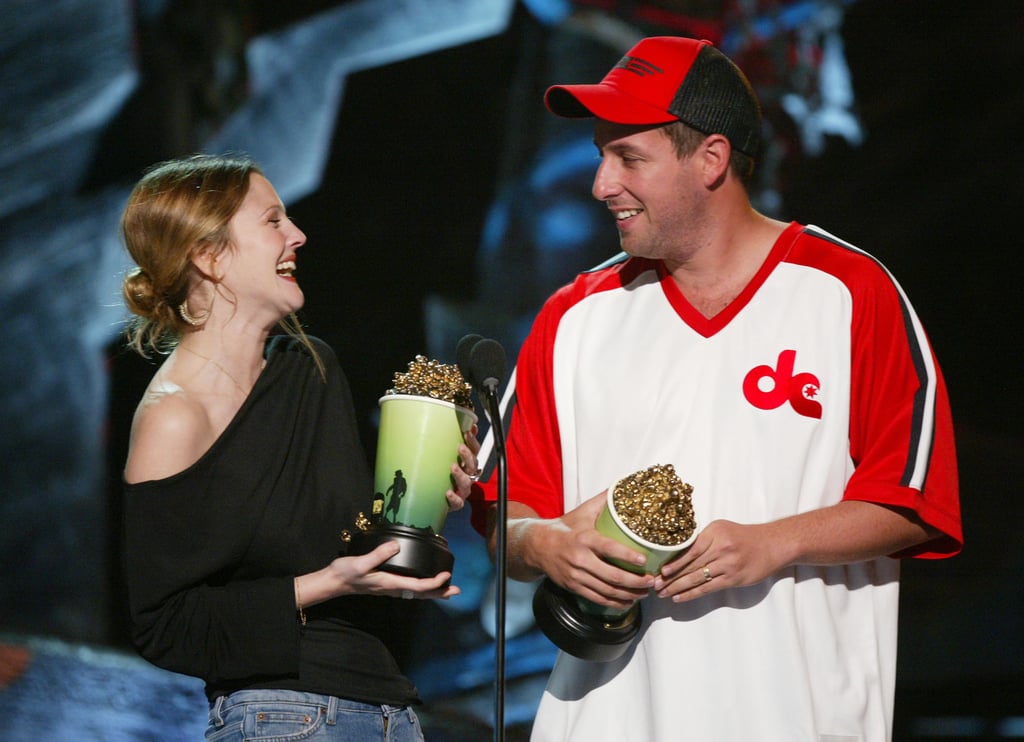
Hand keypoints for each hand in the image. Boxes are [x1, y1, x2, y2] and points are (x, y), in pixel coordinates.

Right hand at [327, 541, 459, 600]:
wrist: (334, 582)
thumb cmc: (345, 573)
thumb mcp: (360, 563)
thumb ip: (378, 555)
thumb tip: (396, 546)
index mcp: (390, 583)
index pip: (418, 587)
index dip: (434, 583)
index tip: (446, 576)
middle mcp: (393, 588)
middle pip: (421, 594)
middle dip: (440, 592)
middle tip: (457, 590)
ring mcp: (390, 588)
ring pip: (417, 593)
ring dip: (433, 591)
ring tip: (448, 589)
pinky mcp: (387, 584)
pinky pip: (410, 589)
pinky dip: (423, 588)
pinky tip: (426, 583)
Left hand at [446, 424, 480, 511]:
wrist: (435, 497)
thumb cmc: (443, 473)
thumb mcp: (444, 455)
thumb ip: (447, 441)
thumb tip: (452, 424)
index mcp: (467, 463)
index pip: (474, 450)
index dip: (473, 441)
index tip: (468, 432)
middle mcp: (468, 475)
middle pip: (472, 465)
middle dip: (467, 456)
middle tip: (460, 447)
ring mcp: (463, 490)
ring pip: (466, 482)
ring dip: (461, 475)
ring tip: (453, 468)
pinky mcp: (456, 503)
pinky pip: (458, 502)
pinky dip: (454, 498)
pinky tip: (448, 492)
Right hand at [520, 492, 653, 610]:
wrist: (538, 546)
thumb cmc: (565, 528)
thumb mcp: (583, 512)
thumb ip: (603, 501)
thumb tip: (622, 487)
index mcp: (584, 539)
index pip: (608, 549)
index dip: (627, 556)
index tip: (644, 560)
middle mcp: (580, 559)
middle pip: (612, 576)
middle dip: (635, 581)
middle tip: (652, 580)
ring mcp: (576, 576)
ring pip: (607, 590)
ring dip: (629, 594)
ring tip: (644, 592)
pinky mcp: (574, 587)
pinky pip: (597, 599)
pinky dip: (615, 603)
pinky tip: (628, 600)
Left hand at [652, 519, 780, 601]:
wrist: (772, 545)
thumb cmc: (743, 537)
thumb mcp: (721, 529)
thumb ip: (703, 540)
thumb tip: (678, 554)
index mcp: (714, 533)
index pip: (689, 550)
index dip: (674, 563)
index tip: (660, 571)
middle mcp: (721, 548)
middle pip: (691, 565)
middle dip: (671, 577)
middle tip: (656, 585)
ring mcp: (728, 564)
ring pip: (698, 578)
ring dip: (678, 588)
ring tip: (664, 594)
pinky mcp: (734, 578)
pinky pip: (709, 588)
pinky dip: (692, 594)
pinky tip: (680, 597)